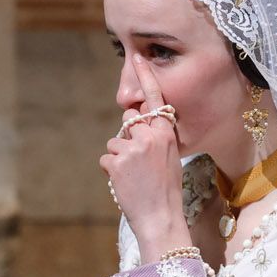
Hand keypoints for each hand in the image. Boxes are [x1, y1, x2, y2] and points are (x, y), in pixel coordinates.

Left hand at [101, 56, 193, 258]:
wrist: (161, 218)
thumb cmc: (166, 190)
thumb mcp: (171, 157)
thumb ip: (157, 137)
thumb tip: (135, 125)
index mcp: (166, 134)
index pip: (155, 99)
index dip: (145, 77)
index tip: (136, 57)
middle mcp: (149, 136)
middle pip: (129, 121)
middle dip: (129, 136)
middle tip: (138, 160)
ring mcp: (131, 148)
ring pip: (115, 142)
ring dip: (119, 158)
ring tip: (133, 177)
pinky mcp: (115, 162)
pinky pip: (106, 159)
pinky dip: (111, 171)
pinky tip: (124, 183)